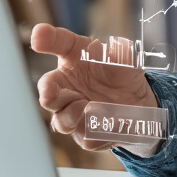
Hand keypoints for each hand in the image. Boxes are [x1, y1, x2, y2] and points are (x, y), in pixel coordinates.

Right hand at [31, 23, 158, 154]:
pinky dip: (100, 132)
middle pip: (47, 91)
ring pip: (61, 121)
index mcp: (72, 60)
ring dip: (73, 116)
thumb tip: (118, 45)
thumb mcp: (124, 59)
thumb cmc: (121, 75)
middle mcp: (66, 87)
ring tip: (91, 107)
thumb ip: (119, 52)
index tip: (38, 38)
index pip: (57, 43)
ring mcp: (72, 113)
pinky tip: (114, 123)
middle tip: (51, 92)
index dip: (45, 38)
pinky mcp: (85, 135)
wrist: (138, 103)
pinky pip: (86, 139)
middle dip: (47, 92)